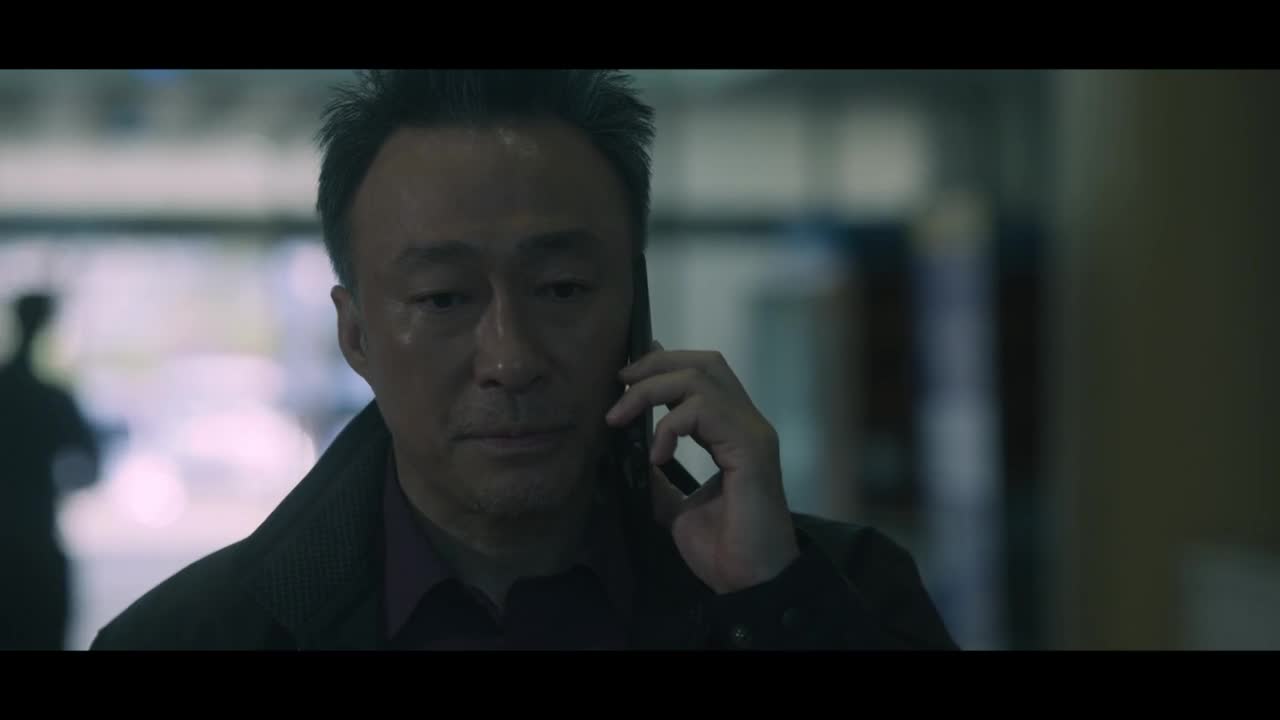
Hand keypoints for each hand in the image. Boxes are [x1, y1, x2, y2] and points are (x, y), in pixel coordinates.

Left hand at [606, 341, 799, 593]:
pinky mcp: (751, 448)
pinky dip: (670, 425)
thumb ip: (660, 476)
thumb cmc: (723, 549)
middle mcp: (747, 424)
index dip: (664, 363)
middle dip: (655, 365)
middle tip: (618, 385)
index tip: (625, 375)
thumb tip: (628, 453)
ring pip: (700, 377)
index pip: (704, 374)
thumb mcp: (677, 505)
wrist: (748, 582)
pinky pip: (704, 410)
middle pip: (704, 362)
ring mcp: (752, 432)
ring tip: (621, 417)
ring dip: (651, 391)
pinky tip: (656, 455)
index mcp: (733, 433)